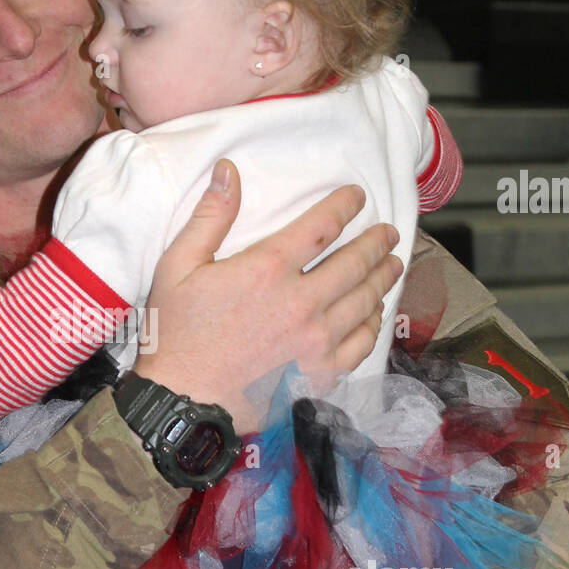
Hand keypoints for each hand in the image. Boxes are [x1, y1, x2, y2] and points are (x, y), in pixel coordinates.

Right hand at [135, 159, 401, 429]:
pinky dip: (373, 324)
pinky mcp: (318, 372)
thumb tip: (228, 170)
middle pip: (355, 262)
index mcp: (268, 269)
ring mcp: (315, 341)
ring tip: (393, 265)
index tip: (358, 196)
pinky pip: (360, 344)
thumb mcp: (178, 265)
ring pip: (365, 301)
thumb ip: (210, 216)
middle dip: (377, 242)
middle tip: (388, 232)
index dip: (345, 206)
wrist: (183, 398)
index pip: (323, 226)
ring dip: (383, 278)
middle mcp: (301, 302)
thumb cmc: (175, 332)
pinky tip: (374, 314)